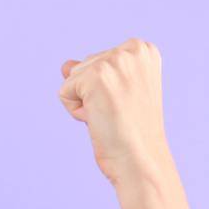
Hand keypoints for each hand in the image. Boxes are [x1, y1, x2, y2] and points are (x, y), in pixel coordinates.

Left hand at [58, 37, 172, 184]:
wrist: (139, 159)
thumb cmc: (131, 132)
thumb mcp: (114, 94)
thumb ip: (92, 74)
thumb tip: (66, 65)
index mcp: (143, 50)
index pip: (99, 62)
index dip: (105, 89)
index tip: (125, 105)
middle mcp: (133, 49)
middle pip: (84, 67)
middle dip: (93, 95)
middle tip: (117, 114)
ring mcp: (114, 61)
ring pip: (72, 79)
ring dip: (84, 103)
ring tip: (110, 116)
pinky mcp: (96, 76)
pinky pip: (64, 92)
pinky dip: (75, 112)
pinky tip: (99, 119)